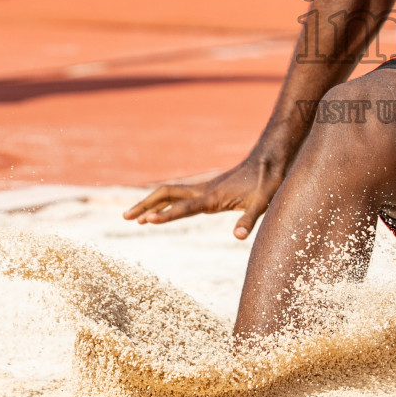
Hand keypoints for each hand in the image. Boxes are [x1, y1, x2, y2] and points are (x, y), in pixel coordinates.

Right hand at [123, 154, 284, 238]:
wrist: (269, 159)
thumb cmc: (267, 181)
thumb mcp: (263, 202)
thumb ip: (249, 219)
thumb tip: (239, 237)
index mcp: (213, 197)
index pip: (184, 207)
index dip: (166, 215)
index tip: (146, 221)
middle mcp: (204, 191)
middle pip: (166, 195)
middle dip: (145, 206)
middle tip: (125, 218)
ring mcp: (204, 189)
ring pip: (170, 194)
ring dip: (151, 204)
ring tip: (133, 218)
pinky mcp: (208, 190)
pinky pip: (180, 196)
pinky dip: (165, 203)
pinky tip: (159, 211)